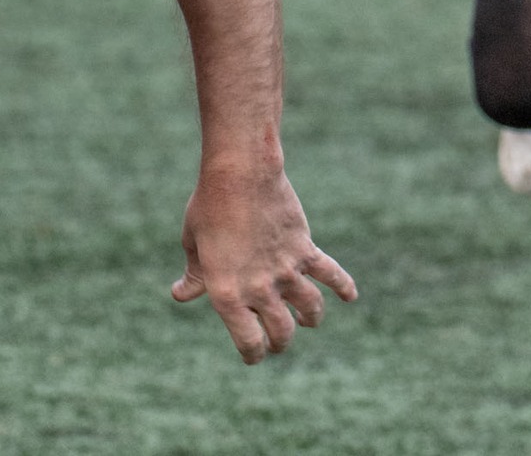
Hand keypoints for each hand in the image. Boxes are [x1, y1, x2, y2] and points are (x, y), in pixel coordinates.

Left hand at [174, 161, 356, 363]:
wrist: (240, 174)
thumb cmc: (208, 206)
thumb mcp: (193, 242)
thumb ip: (194, 274)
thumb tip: (181, 295)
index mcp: (226, 293)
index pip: (249, 342)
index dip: (253, 354)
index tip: (254, 355)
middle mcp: (259, 289)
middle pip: (282, 332)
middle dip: (280, 342)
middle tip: (278, 340)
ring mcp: (286, 271)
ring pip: (310, 310)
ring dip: (310, 319)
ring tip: (307, 320)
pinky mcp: (305, 250)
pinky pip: (332, 275)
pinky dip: (344, 287)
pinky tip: (350, 296)